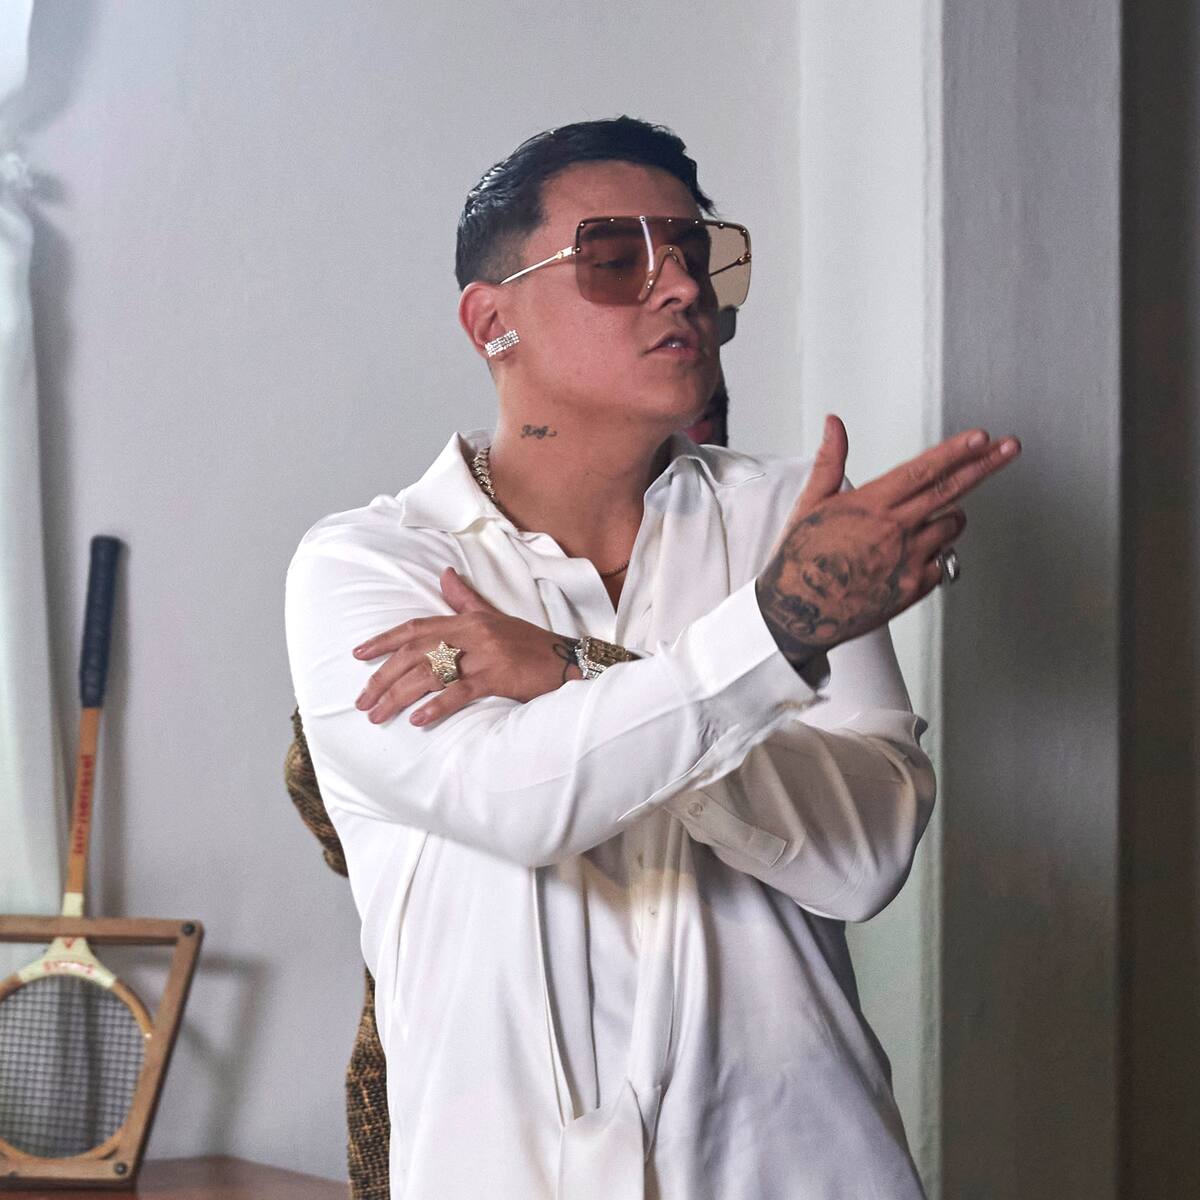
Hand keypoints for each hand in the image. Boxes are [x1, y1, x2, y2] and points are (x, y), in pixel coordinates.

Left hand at [352, 568, 582, 725]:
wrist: (568, 661)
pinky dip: (437, 706)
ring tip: (378, 716)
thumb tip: (444, 575)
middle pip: (415, 652)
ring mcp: (485, 655)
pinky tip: (418, 720)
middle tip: (362, 701)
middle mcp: (472, 633)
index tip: (358, 655)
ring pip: (430, 673)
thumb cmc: (529, 644)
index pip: (416, 627)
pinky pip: (460, 692)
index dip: (384, 640)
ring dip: (399, 696)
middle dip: (383, 677)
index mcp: (468, 620)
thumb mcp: (495, 618)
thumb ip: (465, 600)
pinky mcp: (498, 676)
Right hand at [755, 415, 1020, 665]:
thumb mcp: (811, 503)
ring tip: (926, 523)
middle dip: (986, 465)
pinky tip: (912, 556)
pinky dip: (936, 554)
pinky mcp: (913, 587)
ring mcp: (908, 560)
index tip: (982, 437)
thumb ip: (830, 460)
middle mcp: (894, 529)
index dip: (957, 451)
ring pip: (951, 527)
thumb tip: (834, 425)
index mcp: (870, 505)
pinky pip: (942, 562)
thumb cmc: (801, 558)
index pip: (923, 470)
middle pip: (951, 491)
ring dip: (949, 518)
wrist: (798, 611)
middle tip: (1009, 448)